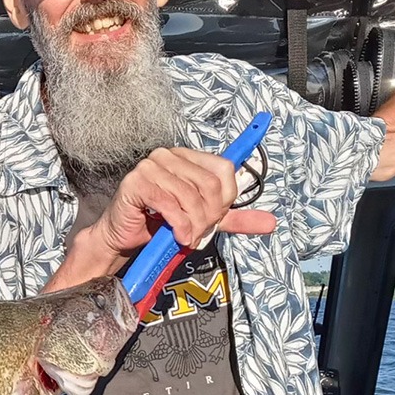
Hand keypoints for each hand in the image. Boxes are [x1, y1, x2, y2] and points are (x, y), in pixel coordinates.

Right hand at [93, 147, 275, 253]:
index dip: (224, 199)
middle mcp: (168, 155)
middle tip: (198, 232)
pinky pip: (170, 204)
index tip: (213, 218)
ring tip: (186, 236)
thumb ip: (234, 218)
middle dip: (209, 216)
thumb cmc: (160, 225)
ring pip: (191, 196)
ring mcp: (150, 166)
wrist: (124, 238)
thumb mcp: (204, 220)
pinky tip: (178, 236)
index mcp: (186, 157)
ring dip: (194, 224)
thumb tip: (270, 222)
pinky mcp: (136, 182)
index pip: (224, 169)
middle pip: (210, 184)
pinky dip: (179, 225)